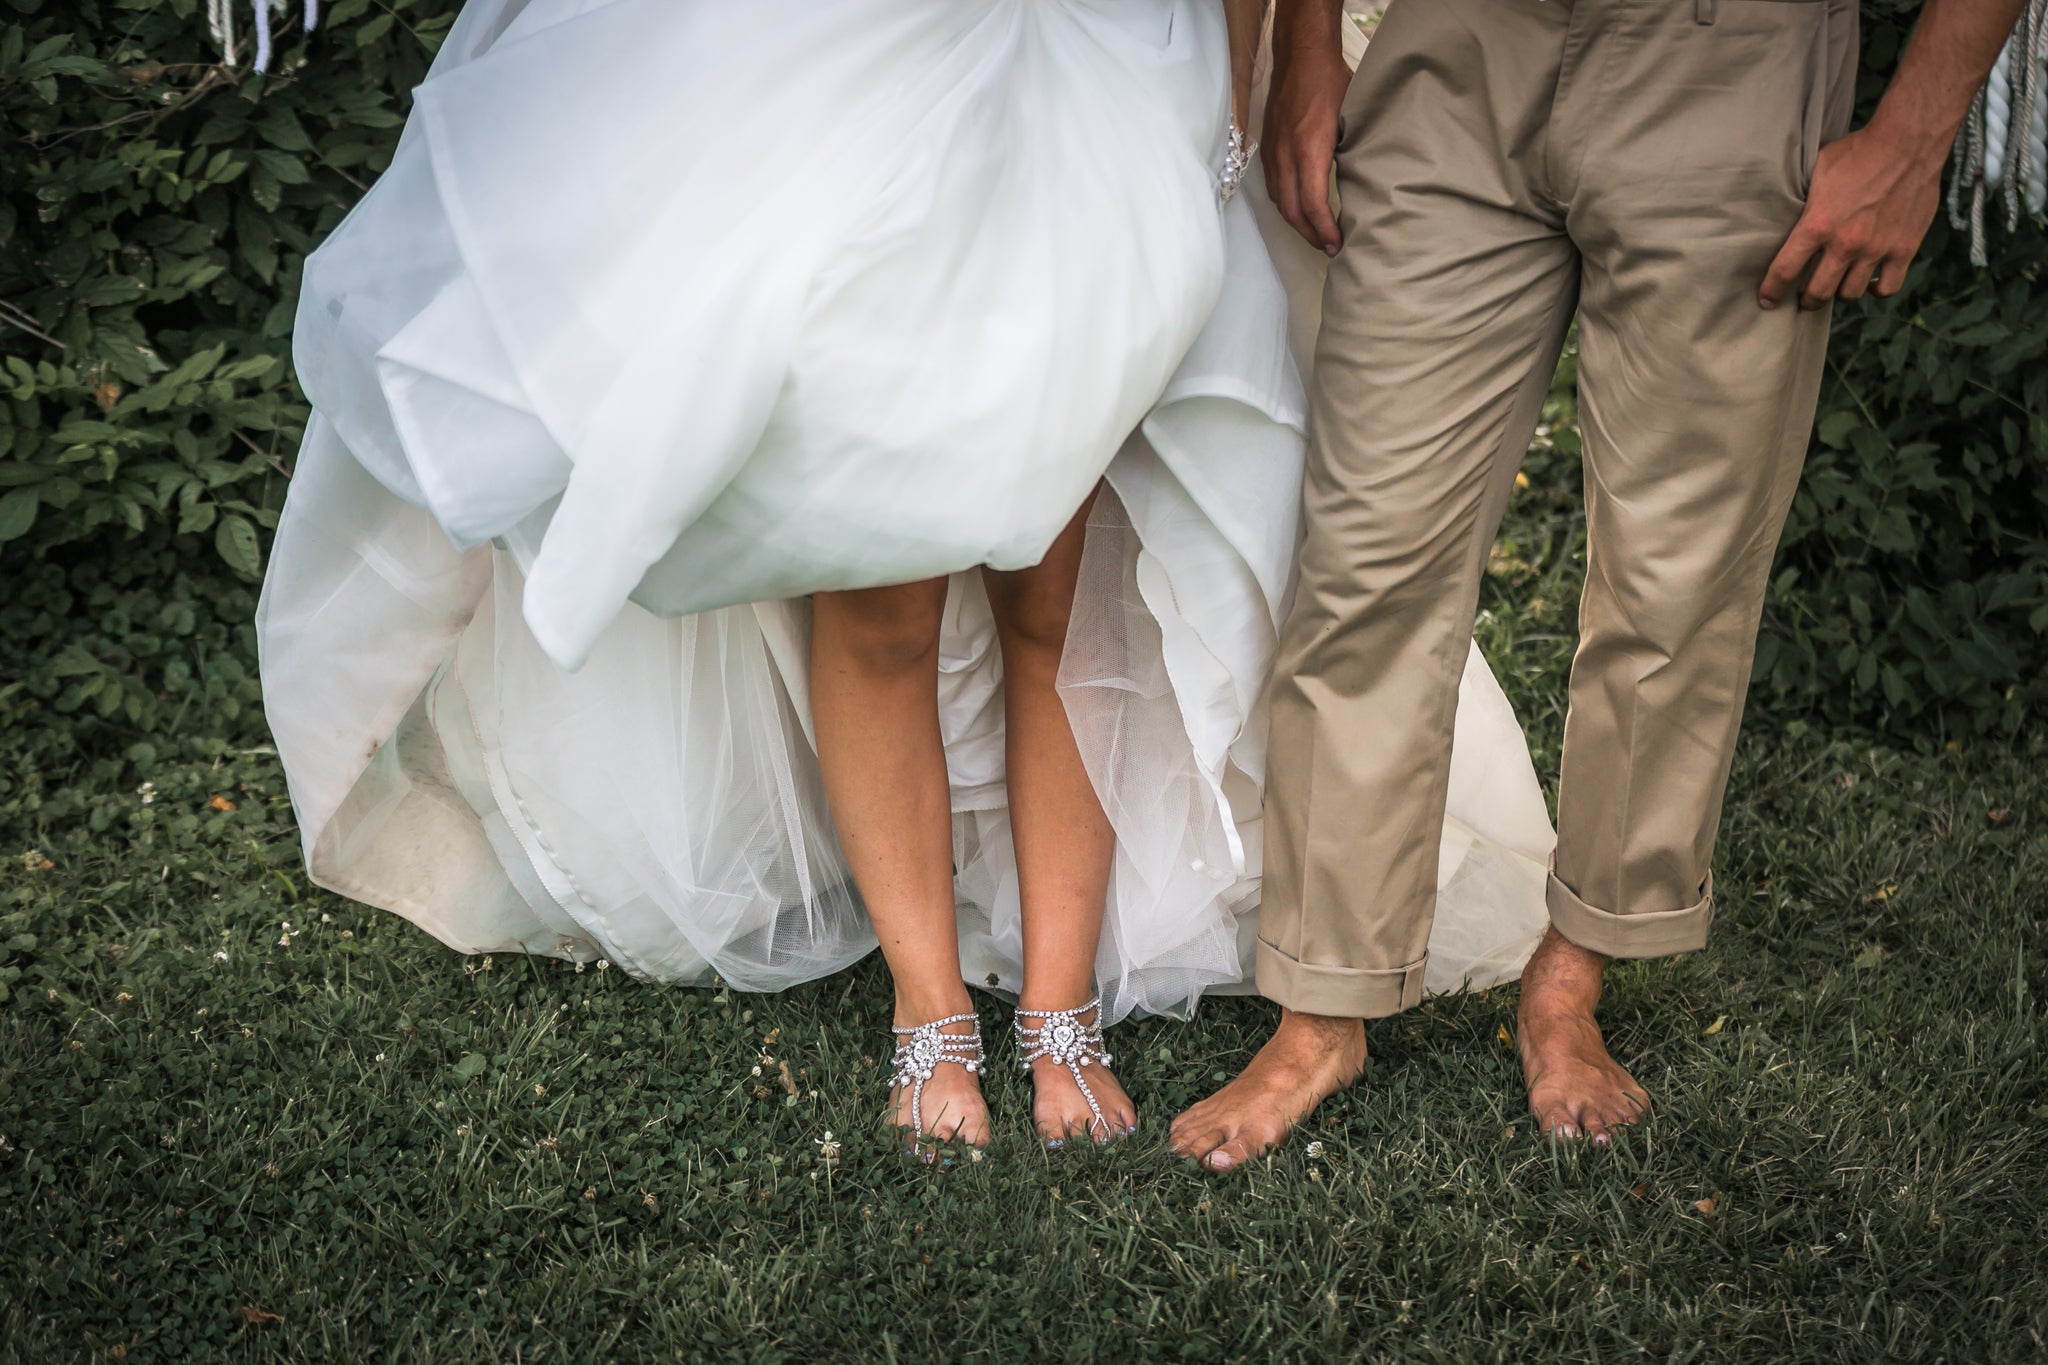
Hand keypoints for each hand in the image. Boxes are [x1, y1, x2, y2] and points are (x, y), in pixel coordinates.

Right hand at [1262, 35, 1352, 254]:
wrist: (1300, 56)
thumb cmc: (1331, 82)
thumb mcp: (1352, 117)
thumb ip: (1352, 152)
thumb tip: (1365, 183)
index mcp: (1309, 149)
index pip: (1312, 204)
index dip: (1324, 230)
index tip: (1337, 244)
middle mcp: (1286, 155)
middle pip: (1292, 211)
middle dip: (1310, 235)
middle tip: (1329, 249)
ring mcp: (1273, 153)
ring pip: (1280, 203)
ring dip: (1297, 224)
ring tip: (1316, 235)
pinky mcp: (1268, 149)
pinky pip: (1274, 188)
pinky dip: (1287, 206)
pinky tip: (1300, 210)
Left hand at [1759, 123, 1943, 310]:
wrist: (1908, 142)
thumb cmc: (1858, 152)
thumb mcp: (1817, 172)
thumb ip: (1804, 201)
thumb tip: (1788, 214)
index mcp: (1818, 225)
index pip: (1785, 271)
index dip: (1772, 291)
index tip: (1767, 300)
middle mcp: (1845, 244)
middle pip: (1818, 293)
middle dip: (1807, 299)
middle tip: (1805, 297)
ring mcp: (1876, 249)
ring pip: (1850, 294)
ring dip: (1839, 292)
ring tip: (1837, 284)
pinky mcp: (1904, 249)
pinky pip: (1887, 288)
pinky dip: (1876, 290)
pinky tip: (1870, 281)